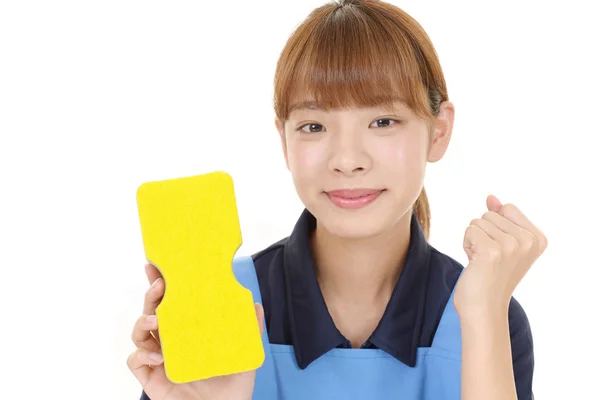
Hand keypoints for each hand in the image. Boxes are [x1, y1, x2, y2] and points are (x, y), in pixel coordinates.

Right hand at [127, 263, 264, 399]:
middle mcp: (171, 342)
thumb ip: (250, 330)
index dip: (162, 284)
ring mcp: (160, 361)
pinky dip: (140, 355)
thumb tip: (255, 304)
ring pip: (139, 334)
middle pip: (152, 312)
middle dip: (151, 295)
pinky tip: (156, 356)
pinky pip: (135, 362)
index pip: (172, 303)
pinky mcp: (153, 380)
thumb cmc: (233, 386)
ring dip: (142, 322)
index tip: (158, 266)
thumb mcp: (245, 354)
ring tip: (156, 320)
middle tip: (160, 285)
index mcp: (189, 332)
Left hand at [454, 195, 547, 317]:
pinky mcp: (492, 251)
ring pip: (477, 221)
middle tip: (489, 259)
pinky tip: (475, 264)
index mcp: (538, 238)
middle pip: (490, 213)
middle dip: (482, 233)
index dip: (495, 226)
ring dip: (474, 240)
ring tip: (482, 262)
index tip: (500, 251)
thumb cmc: (490, 277)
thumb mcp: (501, 243)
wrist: (484, 309)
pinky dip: (467, 245)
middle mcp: (529, 240)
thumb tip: (491, 197)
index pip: (507, 208)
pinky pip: (469, 230)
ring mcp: (512, 245)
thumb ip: (499, 217)